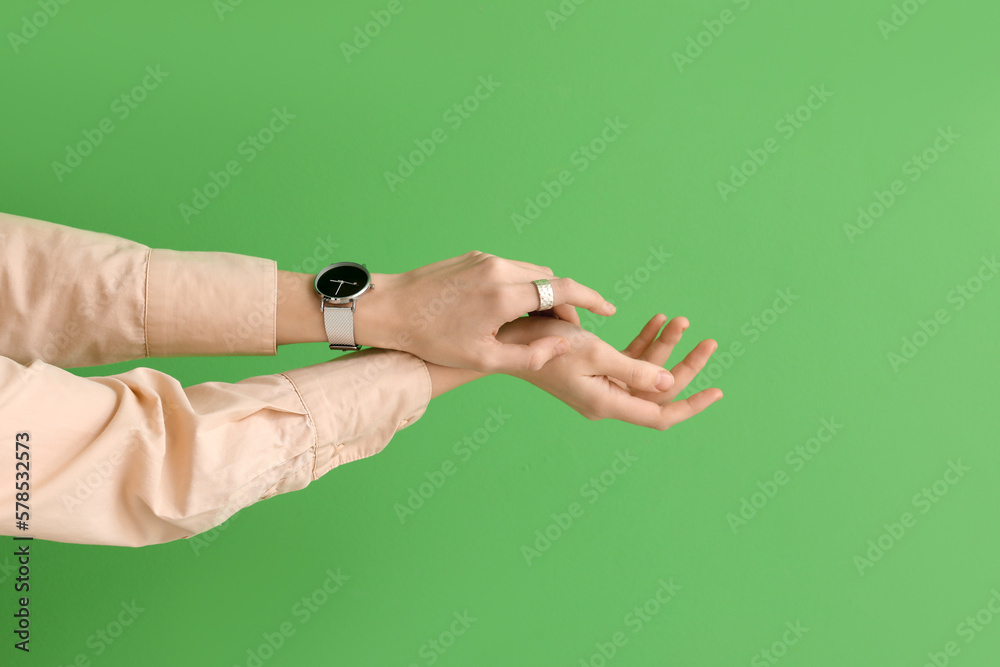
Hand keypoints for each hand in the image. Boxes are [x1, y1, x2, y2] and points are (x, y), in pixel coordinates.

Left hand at [358, 251, 615, 373]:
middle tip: (561, 334)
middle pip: (551, 281)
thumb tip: (566, 345)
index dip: (593, 300)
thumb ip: (530, 356)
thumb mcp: (483, 359)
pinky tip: (507, 312)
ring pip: (532, 273)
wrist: (388, 309)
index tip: (609, 311)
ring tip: (531, 327)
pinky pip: (510, 269)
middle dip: (564, 305)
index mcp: (505, 296)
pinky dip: (521, 287)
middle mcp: (500, 269)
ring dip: (542, 296)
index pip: (565, 290)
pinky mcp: (473, 257)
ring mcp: (486, 259)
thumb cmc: (431, 341)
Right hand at [498, 313, 722, 429]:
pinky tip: (658, 320)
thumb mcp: (596, 354)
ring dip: (664, 346)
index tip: (717, 392)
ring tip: (680, 320)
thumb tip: (668, 384)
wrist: (509, 340)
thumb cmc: (548, 345)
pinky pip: (627, 358)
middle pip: (658, 389)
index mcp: (608, 403)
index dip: (691, 405)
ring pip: (645, 370)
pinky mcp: (593, 368)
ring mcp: (600, 384)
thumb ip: (635, 370)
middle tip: (710, 342)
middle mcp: (607, 399)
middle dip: (684, 364)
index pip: (660, 415)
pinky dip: (643, 340)